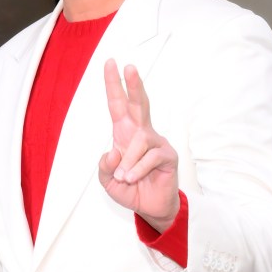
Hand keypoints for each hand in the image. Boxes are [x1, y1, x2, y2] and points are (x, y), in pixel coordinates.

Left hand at [98, 59, 179, 231]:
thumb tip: (114, 153)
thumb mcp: (107, 180)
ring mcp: (156, 142)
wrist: (150, 208)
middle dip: (133, 85)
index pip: (118, 105)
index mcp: (124, 133)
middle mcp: (141, 133)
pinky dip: (137, 169)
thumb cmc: (131, 189)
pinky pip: (150, 158)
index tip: (110, 64)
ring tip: (124, 178)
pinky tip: (133, 179)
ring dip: (128, 162)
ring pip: (139, 141)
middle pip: (138, 103)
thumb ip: (104, 167)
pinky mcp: (167, 155)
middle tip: (130, 66)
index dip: (114, 85)